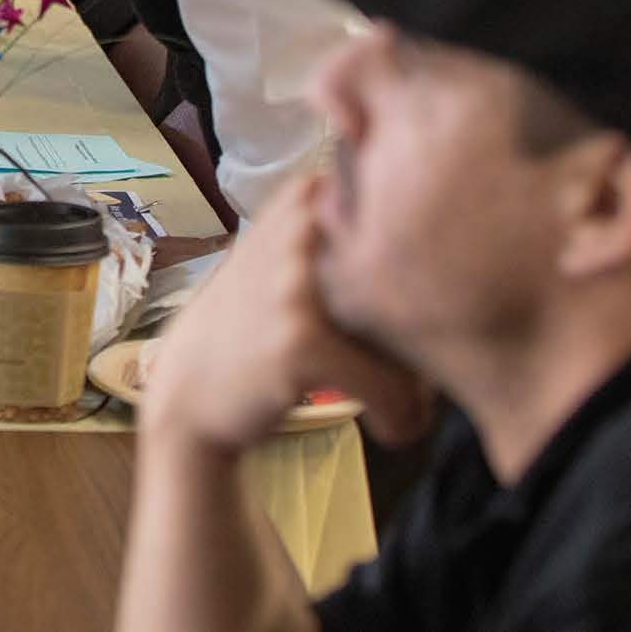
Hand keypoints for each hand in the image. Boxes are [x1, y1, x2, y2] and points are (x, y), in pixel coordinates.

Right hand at [140, 174, 431, 456]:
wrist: (189, 389)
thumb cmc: (252, 327)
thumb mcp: (285, 259)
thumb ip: (340, 239)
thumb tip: (441, 251)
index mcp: (302, 201)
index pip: (399, 219)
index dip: (423, 270)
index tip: (416, 313)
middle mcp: (300, 230)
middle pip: (414, 280)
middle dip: (426, 334)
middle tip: (419, 374)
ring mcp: (298, 283)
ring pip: (411, 336)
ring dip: (422, 386)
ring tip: (408, 408)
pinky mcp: (301, 340)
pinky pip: (391, 385)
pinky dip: (400, 417)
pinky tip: (388, 430)